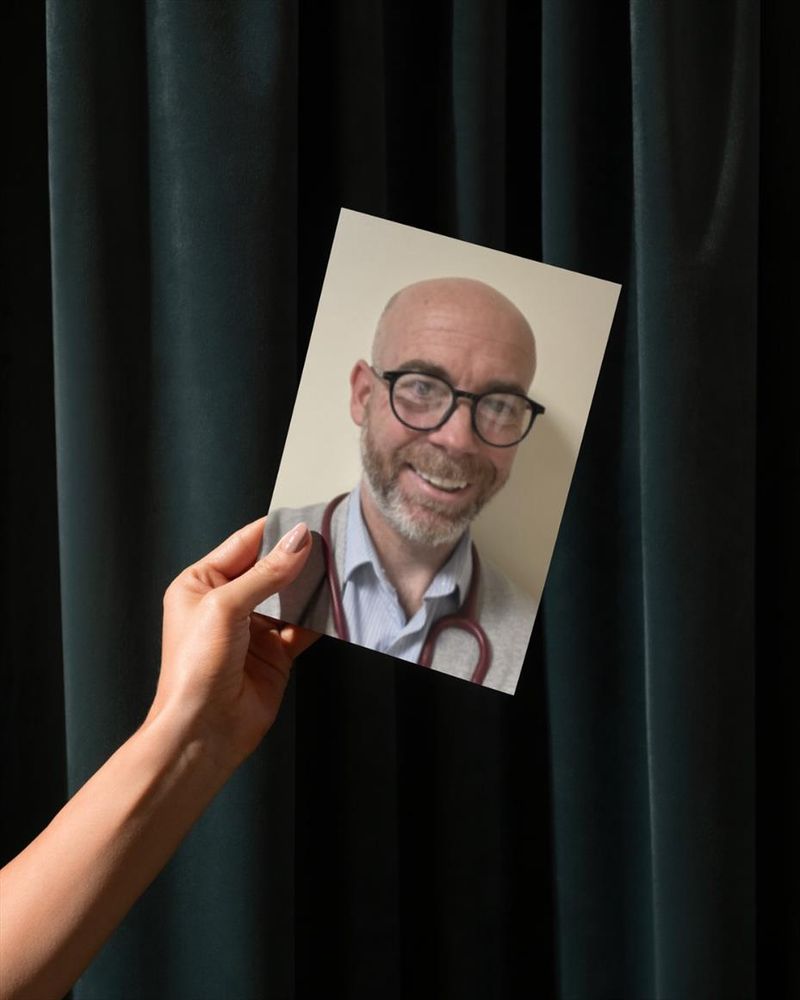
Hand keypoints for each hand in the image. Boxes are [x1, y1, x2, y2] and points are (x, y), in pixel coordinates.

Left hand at [146, 517, 315, 773]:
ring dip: (312, 585)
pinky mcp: (275, 653)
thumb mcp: (226, 607)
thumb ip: (266, 572)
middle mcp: (227, 603)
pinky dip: (320, 616)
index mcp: (200, 583)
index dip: (274, 530)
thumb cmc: (194, 669)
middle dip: (298, 557)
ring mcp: (253, 629)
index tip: (307, 518)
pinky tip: (336, 604)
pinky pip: (302, 626)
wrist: (203, 730)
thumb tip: (298, 539)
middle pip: (270, 568)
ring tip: (338, 566)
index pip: (243, 544)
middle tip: (331, 540)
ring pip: (290, 596)